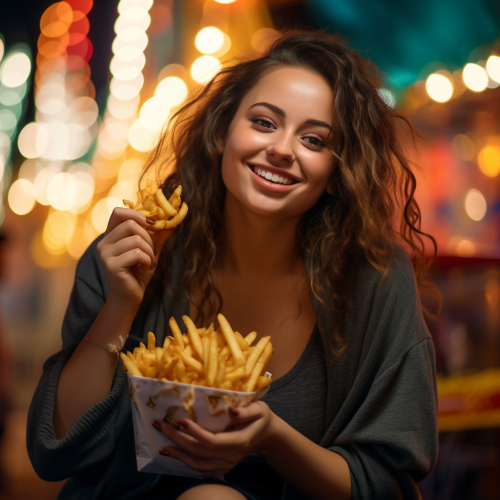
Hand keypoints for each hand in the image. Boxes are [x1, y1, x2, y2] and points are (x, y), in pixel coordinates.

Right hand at [97, 207, 173, 307]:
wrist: (130, 298)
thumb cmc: (138, 274)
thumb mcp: (150, 252)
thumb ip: (158, 237)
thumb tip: (171, 223)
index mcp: (110, 236)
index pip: (119, 212)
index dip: (137, 214)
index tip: (151, 224)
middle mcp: (104, 243)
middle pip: (129, 223)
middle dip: (147, 236)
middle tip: (151, 251)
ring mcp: (105, 254)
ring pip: (135, 239)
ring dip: (149, 251)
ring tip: (148, 261)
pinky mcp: (111, 265)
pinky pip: (136, 253)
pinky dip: (147, 260)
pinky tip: (145, 268)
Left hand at [152, 401, 277, 474]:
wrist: (267, 436)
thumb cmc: (261, 418)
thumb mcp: (259, 409)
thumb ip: (246, 411)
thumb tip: (230, 410)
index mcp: (239, 442)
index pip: (213, 442)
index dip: (196, 433)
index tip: (182, 420)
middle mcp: (230, 457)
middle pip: (200, 452)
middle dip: (178, 439)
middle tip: (161, 425)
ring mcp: (225, 464)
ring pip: (197, 463)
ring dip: (177, 454)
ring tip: (161, 443)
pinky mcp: (220, 466)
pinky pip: (199, 467)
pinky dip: (184, 460)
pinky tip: (172, 452)